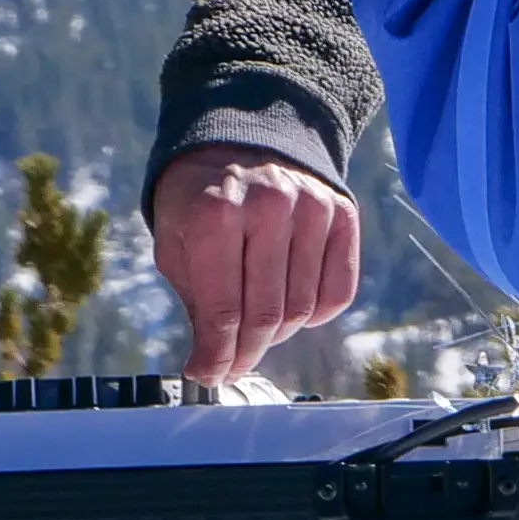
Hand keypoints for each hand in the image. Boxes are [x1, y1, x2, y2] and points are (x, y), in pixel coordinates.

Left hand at [147, 144, 361, 385]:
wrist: (239, 145)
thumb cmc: (199, 207)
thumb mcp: (175, 248)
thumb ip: (197, 306)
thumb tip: (213, 368)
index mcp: (217, 212)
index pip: (223, 312)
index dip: (215, 356)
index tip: (208, 375)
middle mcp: (271, 203)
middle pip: (266, 316)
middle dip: (245, 354)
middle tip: (231, 366)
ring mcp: (313, 205)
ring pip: (303, 310)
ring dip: (277, 335)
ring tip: (255, 328)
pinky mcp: (343, 212)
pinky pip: (338, 293)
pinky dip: (313, 315)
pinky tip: (288, 302)